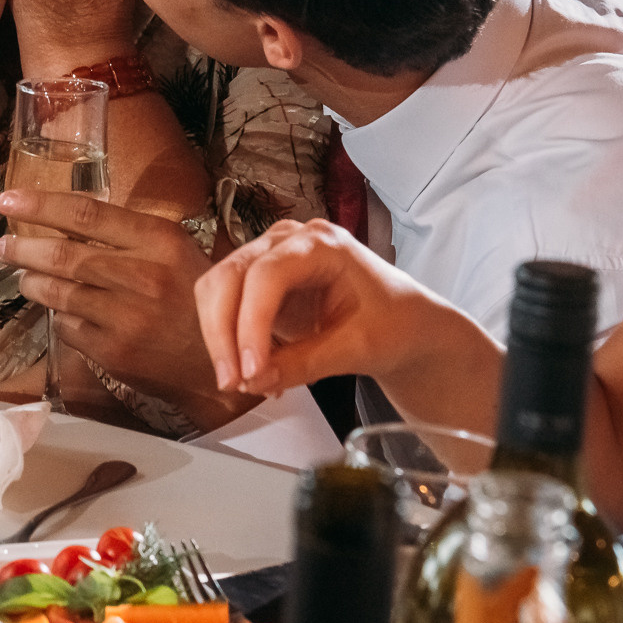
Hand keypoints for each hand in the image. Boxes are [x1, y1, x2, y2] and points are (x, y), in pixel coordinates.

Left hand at [0, 189, 240, 424]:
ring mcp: (125, 316)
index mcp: (158, 241)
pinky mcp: (114, 351)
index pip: (86, 214)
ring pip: (58, 292)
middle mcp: (141, 274)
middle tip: (4, 246)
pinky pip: (68, 327)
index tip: (9, 201)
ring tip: (24, 277)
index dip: (40, 205)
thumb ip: (132, 237)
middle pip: (63, 255)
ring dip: (32, 282)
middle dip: (24, 248)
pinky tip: (59, 312)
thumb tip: (72, 221)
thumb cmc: (198, 301)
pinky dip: (58, 317)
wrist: (224, 361)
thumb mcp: (178, 252)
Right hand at [194, 218, 442, 395]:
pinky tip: (253, 372)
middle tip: (232, 382)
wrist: (404, 322)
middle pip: (230, 276)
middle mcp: (289, 241)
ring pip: (218, 288)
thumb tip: (255, 380)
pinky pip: (225, 305)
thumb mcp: (359, 348)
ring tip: (241, 381)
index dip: (251, 323)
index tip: (250, 370)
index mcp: (322, 245)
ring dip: (219, 337)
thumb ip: (305, 363)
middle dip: (224, 333)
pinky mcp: (258, 282)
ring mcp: (270, 257)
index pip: (267, 275)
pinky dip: (229, 340)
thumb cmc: (394, 322)